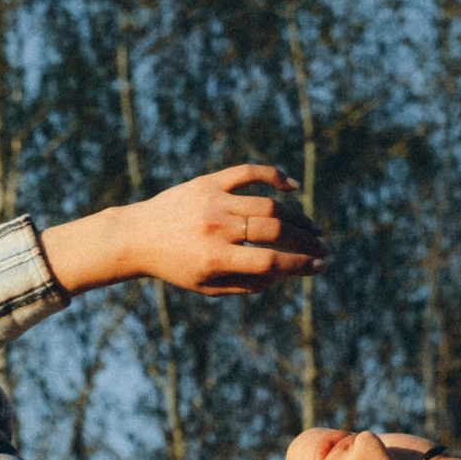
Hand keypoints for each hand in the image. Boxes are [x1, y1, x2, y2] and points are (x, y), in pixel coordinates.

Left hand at [41, 164, 328, 298]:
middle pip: (275, 231)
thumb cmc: (175, 267)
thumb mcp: (208, 286)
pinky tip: (292, 186)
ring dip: (296, 215)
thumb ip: (246, 283)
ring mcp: (213, 201)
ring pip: (268, 204)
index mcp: (214, 258)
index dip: (300, 265)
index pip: (270, 261)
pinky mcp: (208, 182)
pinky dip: (273, 176)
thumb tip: (283, 273)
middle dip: (306, 241)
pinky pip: (248, 173)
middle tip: (323, 248)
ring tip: (311, 228)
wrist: (137, 236)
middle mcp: (215, 228)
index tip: (319, 266)